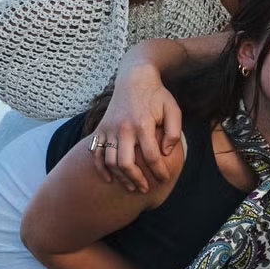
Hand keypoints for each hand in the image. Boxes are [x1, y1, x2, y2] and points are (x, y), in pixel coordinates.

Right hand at [95, 64, 184, 193]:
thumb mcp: (173, 110)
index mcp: (143, 125)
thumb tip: (167, 153)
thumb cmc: (157, 96)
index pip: (151, 157)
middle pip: (127, 163)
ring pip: (110, 161)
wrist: (134, 79)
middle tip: (146, 189)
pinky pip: (95, 152)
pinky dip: (100, 168)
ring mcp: (109, 129)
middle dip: (137, 180)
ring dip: (120, 177)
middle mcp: (123, 129)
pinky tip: (109, 179)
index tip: (165, 179)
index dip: (159, 171)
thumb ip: (174, 132)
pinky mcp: (100, 128)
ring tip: (132, 187)